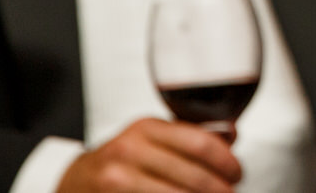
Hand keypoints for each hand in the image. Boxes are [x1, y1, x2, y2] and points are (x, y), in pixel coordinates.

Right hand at [57, 118, 241, 192]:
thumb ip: (190, 135)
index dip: (226, 161)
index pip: (199, 142)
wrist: (78, 181)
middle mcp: (129, 151)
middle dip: (220, 189)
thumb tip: (232, 135)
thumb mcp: (152, 138)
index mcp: (146, 128)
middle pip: (193, 176)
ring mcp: (118, 180)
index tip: (237, 173)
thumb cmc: (123, 160)